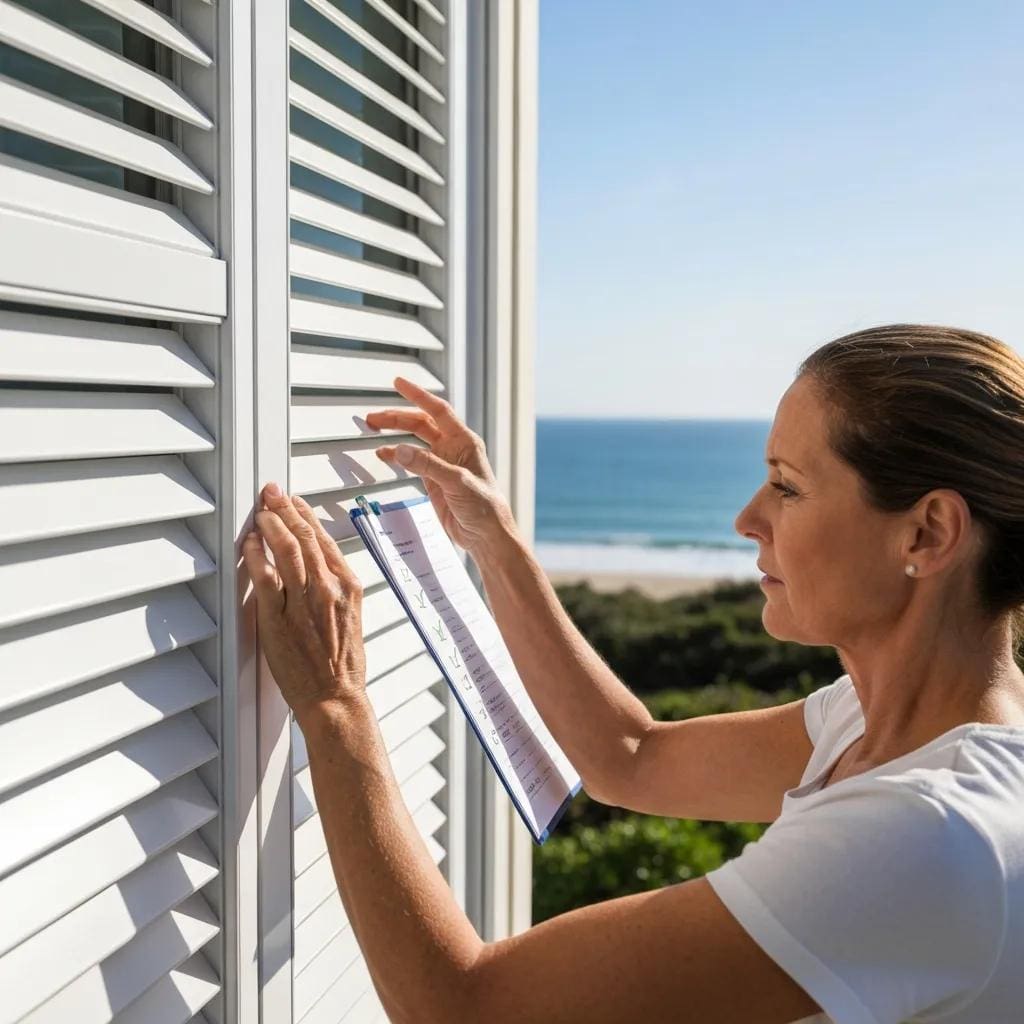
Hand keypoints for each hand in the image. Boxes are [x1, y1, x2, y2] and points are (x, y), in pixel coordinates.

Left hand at [243, 483, 366, 725]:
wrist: (335, 697)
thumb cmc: (343, 665)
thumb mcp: (352, 617)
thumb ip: (337, 590)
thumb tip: (319, 569)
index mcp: (348, 587)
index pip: (324, 539)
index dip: (306, 515)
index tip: (294, 501)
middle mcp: (328, 589)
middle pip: (304, 536)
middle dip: (285, 509)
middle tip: (271, 493)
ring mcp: (303, 602)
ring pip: (286, 549)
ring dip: (270, 525)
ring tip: (260, 513)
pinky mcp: (278, 618)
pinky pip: (264, 577)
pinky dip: (255, 555)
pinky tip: (249, 545)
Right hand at [367, 377, 517, 555]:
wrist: (486, 535)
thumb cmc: (484, 507)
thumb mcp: (457, 482)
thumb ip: (428, 466)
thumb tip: (400, 450)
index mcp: (464, 442)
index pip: (438, 411)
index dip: (418, 395)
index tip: (398, 383)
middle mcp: (453, 449)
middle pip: (421, 424)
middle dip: (397, 418)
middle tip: (373, 417)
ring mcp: (443, 464)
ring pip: (414, 440)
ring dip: (395, 433)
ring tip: (373, 428)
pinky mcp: (434, 481)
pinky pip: (412, 461)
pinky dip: (397, 456)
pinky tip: (384, 454)